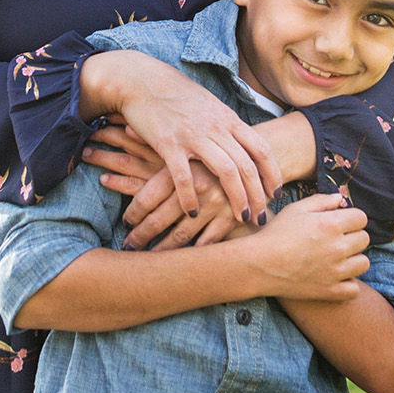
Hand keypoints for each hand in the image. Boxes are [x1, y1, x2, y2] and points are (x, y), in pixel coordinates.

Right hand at [78, 53, 279, 222]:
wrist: (141, 80)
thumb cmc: (176, 94)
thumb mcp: (209, 105)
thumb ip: (227, 125)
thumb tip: (244, 144)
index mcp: (227, 118)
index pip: (261, 148)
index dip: (272, 173)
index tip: (275, 193)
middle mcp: (215, 127)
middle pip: (247, 165)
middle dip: (258, 195)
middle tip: (261, 217)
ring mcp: (193, 135)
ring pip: (225, 171)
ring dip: (236, 198)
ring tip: (241, 219)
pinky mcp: (168, 143)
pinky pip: (184, 177)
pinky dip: (190, 197)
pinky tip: (193, 212)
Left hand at [85, 140, 241, 249]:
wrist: (269, 148)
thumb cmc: (220, 143)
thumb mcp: (188, 135)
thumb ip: (156, 139)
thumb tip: (125, 132)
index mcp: (182, 164)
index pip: (145, 195)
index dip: (132, 213)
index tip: (124, 224)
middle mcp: (196, 186)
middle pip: (157, 219)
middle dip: (139, 235)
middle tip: (126, 245)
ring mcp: (214, 204)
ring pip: (180, 236)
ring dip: (160, 248)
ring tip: (146, 257)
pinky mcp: (231, 217)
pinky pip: (206, 241)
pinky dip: (193, 251)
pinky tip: (180, 260)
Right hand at [237, 192, 368, 301]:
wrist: (258, 264)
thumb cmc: (275, 234)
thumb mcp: (295, 210)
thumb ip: (321, 201)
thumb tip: (339, 199)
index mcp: (331, 224)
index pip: (361, 218)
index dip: (352, 218)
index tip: (341, 222)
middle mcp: (337, 247)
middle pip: (364, 239)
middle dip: (353, 236)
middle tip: (337, 239)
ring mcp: (335, 271)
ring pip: (364, 263)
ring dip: (354, 259)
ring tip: (339, 258)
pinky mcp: (329, 291)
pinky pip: (354, 289)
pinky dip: (348, 283)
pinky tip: (335, 276)